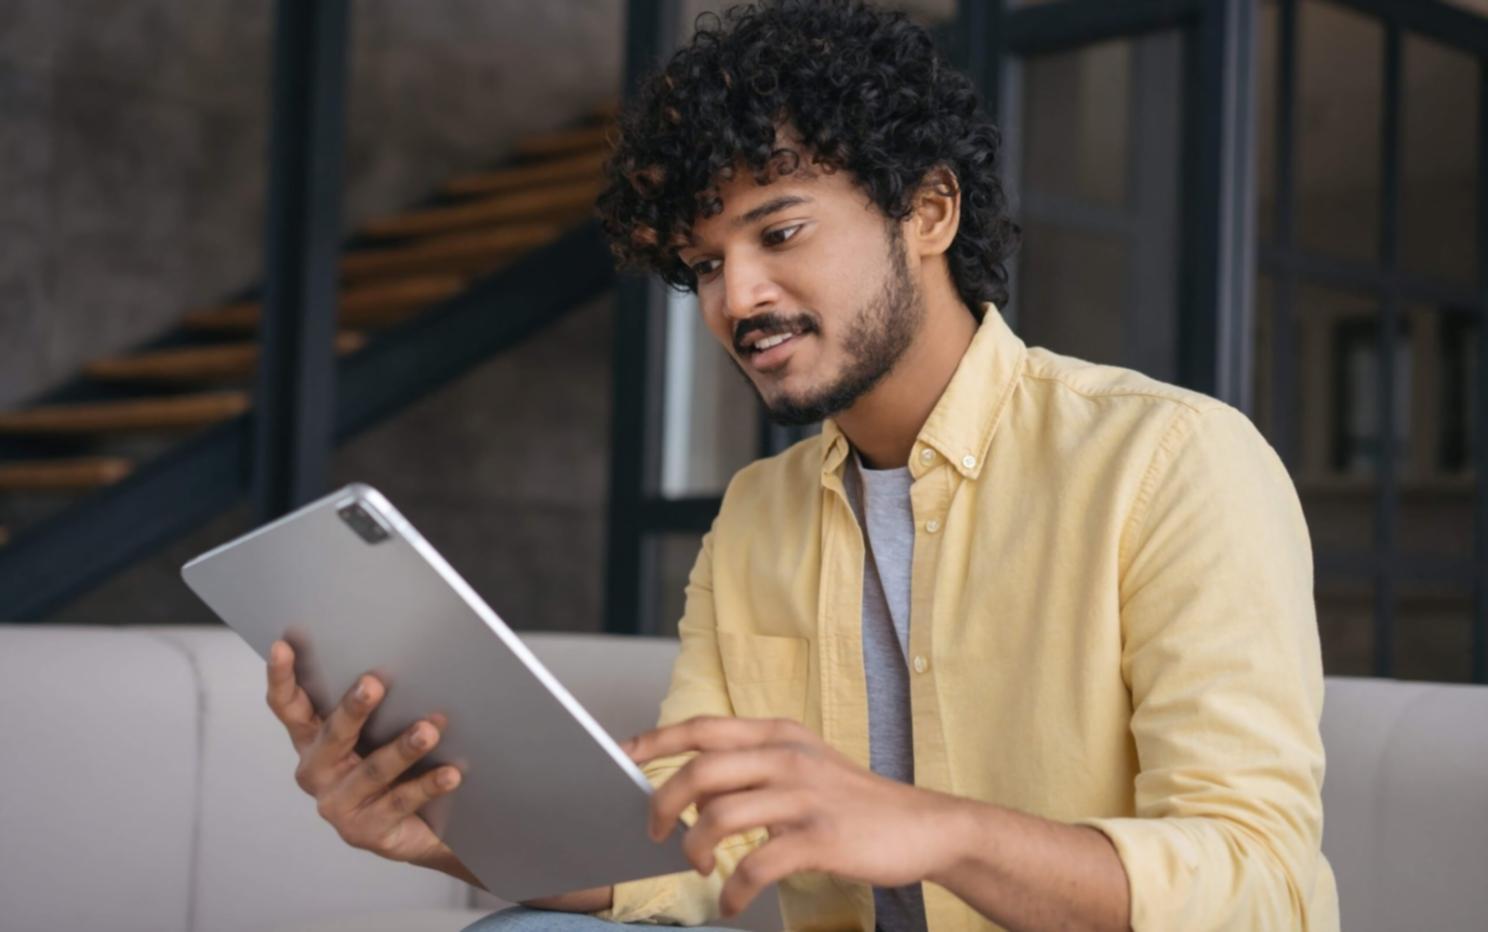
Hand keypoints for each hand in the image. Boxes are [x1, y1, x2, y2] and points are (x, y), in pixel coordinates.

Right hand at [265, 638, 462, 866]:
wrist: (416, 830)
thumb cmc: (393, 769)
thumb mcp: (377, 734)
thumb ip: (377, 707)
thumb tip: (407, 661)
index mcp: (313, 741)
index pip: (288, 706)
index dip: (281, 677)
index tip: (283, 646)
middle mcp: (317, 772)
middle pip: (333, 735)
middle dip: (353, 709)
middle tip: (374, 684)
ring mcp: (338, 804)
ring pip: (373, 770)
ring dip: (403, 748)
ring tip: (428, 731)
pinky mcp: (365, 830)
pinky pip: (400, 801)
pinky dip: (427, 785)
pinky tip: (450, 774)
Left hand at [620, 716, 959, 917]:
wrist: (924, 826)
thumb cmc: (853, 802)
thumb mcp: (804, 766)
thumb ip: (754, 769)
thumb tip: (692, 792)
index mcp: (779, 734)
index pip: (703, 727)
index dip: (657, 740)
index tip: (622, 756)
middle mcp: (787, 757)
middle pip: (700, 771)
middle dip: (664, 805)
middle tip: (656, 833)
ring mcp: (805, 796)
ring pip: (720, 817)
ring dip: (696, 850)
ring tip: (698, 869)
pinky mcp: (821, 838)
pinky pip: (756, 866)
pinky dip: (733, 891)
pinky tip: (730, 903)